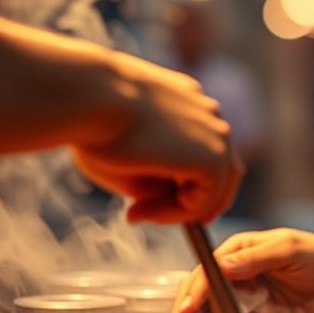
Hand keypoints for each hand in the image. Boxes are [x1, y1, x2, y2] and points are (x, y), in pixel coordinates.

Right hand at [71, 51, 242, 223]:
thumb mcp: (129, 153)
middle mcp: (209, 114)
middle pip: (222, 170)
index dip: (178, 182)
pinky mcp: (215, 157)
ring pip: (217, 187)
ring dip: (182, 209)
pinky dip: (180, 214)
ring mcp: (218, 133)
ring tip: (139, 212)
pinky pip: (208, 199)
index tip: (139, 197)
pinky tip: (144, 210)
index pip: (204, 149)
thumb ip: (156, 177)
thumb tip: (164, 204)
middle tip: (152, 215)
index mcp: (191, 102)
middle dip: (191, 199)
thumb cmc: (95, 121)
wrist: (91, 98)